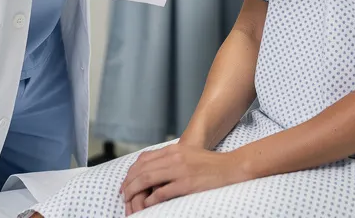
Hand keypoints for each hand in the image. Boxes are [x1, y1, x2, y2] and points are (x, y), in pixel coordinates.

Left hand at [120, 143, 249, 213]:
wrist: (231, 168)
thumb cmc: (210, 164)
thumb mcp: (188, 155)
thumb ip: (171, 159)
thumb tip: (152, 169)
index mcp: (173, 150)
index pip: (143, 159)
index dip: (131, 172)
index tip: (125, 182)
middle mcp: (174, 157)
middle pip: (142, 169)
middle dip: (129, 183)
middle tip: (122, 194)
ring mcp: (180, 170)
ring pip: (148, 179)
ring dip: (135, 191)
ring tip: (129, 200)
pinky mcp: (187, 183)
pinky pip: (162, 191)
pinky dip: (151, 199)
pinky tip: (146, 205)